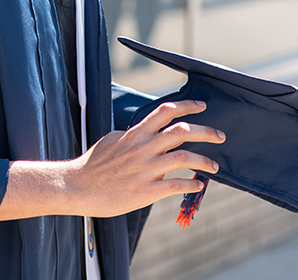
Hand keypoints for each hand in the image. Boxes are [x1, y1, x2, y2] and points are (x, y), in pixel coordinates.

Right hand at [0, 100, 224, 219]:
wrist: (77, 186)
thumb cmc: (93, 164)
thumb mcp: (112, 140)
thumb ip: (132, 134)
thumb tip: (144, 131)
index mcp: (136, 134)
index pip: (166, 112)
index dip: (187, 106)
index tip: (202, 107)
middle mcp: (144, 148)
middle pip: (182, 132)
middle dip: (206, 131)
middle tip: (221, 135)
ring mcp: (146, 169)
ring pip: (184, 158)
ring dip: (204, 160)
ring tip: (215, 165)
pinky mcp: (146, 191)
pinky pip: (175, 185)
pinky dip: (191, 184)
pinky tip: (200, 185)